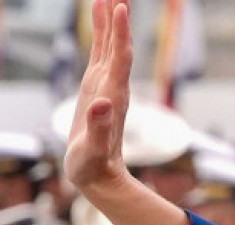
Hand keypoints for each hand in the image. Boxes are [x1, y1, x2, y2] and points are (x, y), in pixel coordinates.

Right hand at [63, 0, 132, 192]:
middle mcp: (113, 87)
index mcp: (112, 96)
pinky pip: (101, 54)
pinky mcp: (98, 89)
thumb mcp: (93, 151)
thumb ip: (100, 130)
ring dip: (109, 21)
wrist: (101, 177)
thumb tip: (103, 104)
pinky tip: (100, 19)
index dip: (120, 34)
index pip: (119, 59)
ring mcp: (106, 86)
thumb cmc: (94, 167)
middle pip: (117, 46)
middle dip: (117, 18)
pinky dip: (101, 34)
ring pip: (109, 46)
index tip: (121, 7)